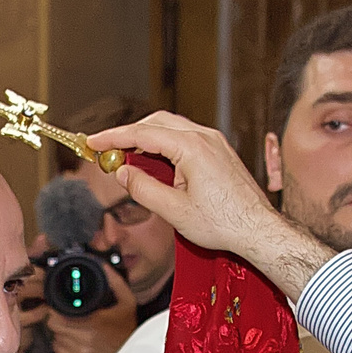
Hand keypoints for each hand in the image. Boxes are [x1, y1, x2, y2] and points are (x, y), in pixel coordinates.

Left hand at [45, 266, 137, 352]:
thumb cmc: (129, 330)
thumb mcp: (127, 301)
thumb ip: (115, 281)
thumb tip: (103, 266)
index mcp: (93, 324)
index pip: (56, 317)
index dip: (56, 310)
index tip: (61, 308)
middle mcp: (85, 341)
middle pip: (54, 327)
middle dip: (58, 320)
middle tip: (69, 317)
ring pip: (56, 340)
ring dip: (62, 334)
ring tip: (76, 329)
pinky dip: (65, 347)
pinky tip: (77, 342)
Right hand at [89, 113, 280, 258]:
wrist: (258, 229)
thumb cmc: (224, 223)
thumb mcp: (174, 210)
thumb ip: (143, 188)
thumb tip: (123, 173)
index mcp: (192, 148)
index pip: (143, 134)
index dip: (113, 137)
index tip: (93, 142)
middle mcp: (205, 137)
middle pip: (156, 123)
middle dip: (128, 134)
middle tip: (107, 150)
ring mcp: (214, 142)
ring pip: (171, 128)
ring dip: (146, 138)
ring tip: (127, 158)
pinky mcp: (219, 151)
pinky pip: (185, 138)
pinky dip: (164, 144)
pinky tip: (155, 162)